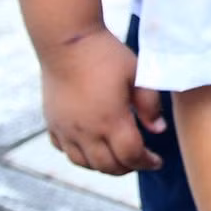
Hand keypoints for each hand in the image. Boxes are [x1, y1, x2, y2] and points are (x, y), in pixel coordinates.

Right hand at [39, 31, 164, 175]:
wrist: (67, 42)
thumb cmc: (106, 56)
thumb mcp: (137, 75)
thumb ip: (149, 105)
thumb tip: (158, 130)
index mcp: (110, 120)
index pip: (131, 156)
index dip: (147, 162)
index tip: (157, 161)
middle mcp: (85, 130)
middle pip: (107, 166)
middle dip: (128, 167)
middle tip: (141, 160)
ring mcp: (65, 129)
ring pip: (85, 163)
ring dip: (104, 166)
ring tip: (119, 157)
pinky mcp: (52, 123)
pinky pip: (66, 151)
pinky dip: (81, 156)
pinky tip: (92, 147)